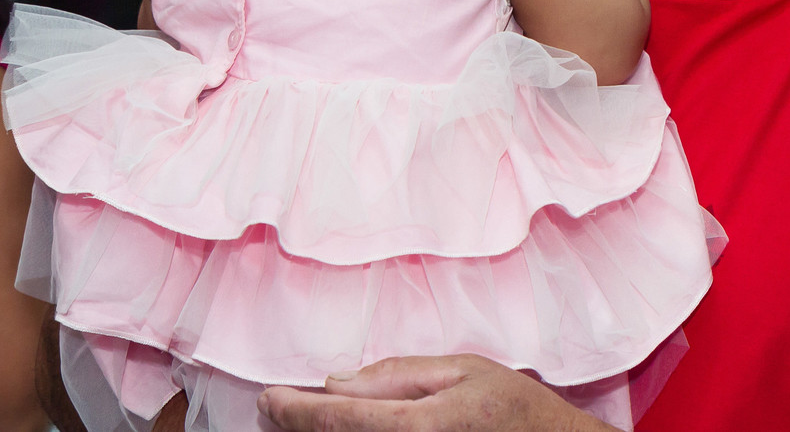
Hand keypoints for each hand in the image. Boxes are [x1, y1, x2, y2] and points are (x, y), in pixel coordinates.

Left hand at [257, 354, 615, 431]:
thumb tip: (339, 380)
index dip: (295, 410)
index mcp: (418, 424)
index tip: (269, 399)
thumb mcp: (463, 370)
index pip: (338, 417)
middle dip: (296, 426)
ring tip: (291, 421)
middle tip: (271, 409)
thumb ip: (399, 374)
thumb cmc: (512, 406)